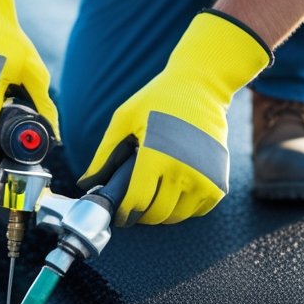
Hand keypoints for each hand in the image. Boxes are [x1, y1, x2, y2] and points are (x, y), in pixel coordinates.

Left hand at [79, 10, 271, 225]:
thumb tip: (85, 183)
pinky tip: (174, 191)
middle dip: (141, 214)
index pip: (137, 202)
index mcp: (156, 155)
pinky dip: (184, 208)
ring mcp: (205, 178)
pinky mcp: (219, 182)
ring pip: (176, 216)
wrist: (202, 87)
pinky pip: (197, 210)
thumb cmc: (157, 100)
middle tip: (135, 203)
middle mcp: (183, 170)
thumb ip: (104, 155)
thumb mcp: (124, 120)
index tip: (119, 215)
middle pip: (156, 214)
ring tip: (153, 196)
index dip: (124, 213)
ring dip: (162, 213)